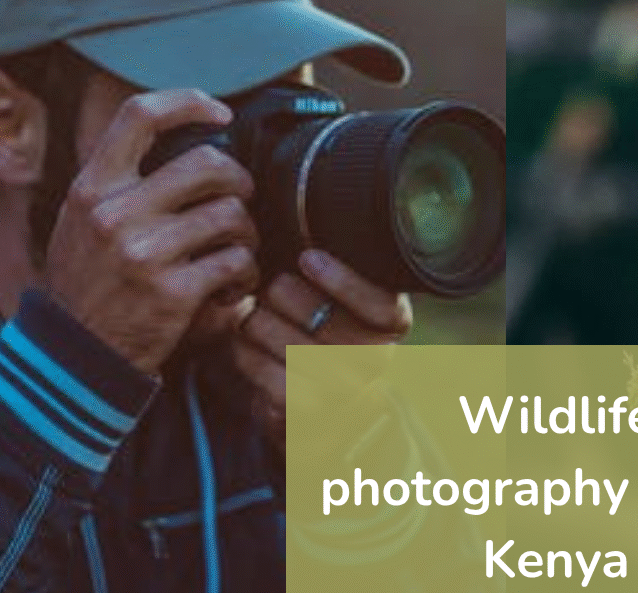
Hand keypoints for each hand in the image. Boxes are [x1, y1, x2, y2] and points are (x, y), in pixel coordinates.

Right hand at [44, 90, 258, 374]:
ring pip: (230, 214)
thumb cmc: (90, 283)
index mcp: (92, 187)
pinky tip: (234, 286)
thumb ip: (121, 184)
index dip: (188, 102)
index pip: (139, 116)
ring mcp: (144, 253)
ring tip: (237, 251)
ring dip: (247, 233)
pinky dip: (246, 274)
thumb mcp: (82, 221)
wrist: (75, 357)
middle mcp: (114, 213)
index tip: (221, 112)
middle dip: (239, 181)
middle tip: (240, 201)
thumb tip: (183, 143)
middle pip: (207, 163)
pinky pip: (236, 262)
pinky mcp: (173, 292)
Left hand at [233, 249, 412, 452]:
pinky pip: (256, 362)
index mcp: (394, 325)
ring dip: (257, 318)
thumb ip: (339, 266)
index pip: (380, 305)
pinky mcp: (302, 410)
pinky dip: (242, 347)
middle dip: (281, 291)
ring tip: (261, 316)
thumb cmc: (329, 332)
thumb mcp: (348, 299)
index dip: (342, 280)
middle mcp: (375, 360)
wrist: (325, 410)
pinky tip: (248, 342)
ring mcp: (340, 389)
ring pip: (276, 332)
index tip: (308, 257)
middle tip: (275, 290)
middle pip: (315, 312)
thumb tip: (308, 226)